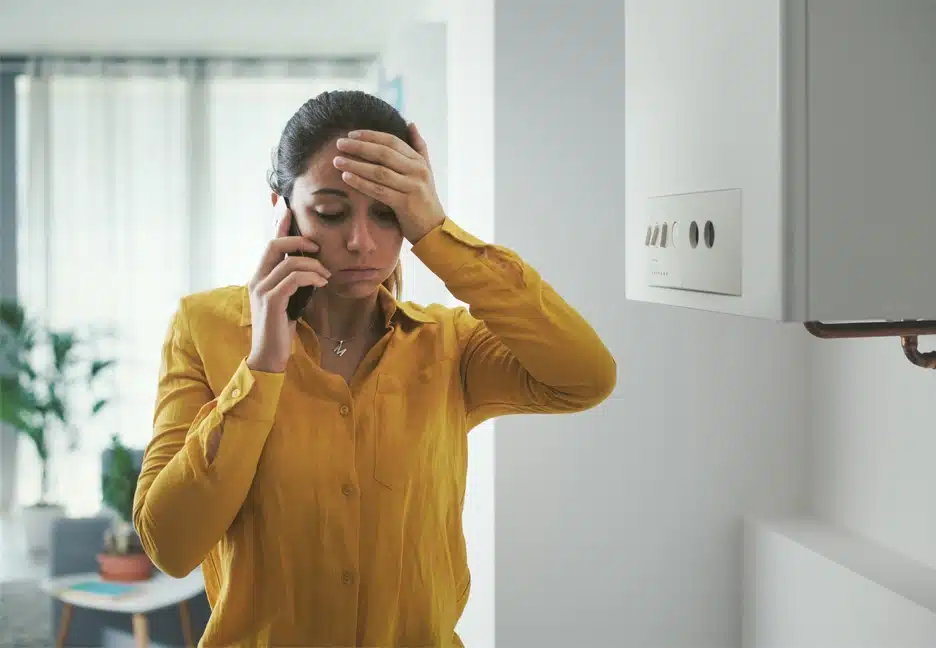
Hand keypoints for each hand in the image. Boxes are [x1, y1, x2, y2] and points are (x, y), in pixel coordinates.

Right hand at [246, 199, 329, 372]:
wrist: (270, 356)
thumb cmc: (281, 329)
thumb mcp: (289, 299)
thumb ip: (293, 282)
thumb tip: (312, 266)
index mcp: (259, 277)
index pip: (269, 244)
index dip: (279, 224)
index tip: (289, 209)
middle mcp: (256, 279)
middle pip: (274, 245)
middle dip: (298, 240)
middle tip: (317, 246)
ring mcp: (261, 290)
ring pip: (289, 263)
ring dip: (313, 265)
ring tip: (326, 275)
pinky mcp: (271, 302)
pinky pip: (293, 279)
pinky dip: (311, 277)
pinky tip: (321, 283)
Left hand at [333, 123, 445, 242]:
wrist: (434, 229)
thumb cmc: (424, 200)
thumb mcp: (426, 171)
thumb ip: (419, 147)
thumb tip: (410, 124)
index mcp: (419, 161)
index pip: (391, 141)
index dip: (370, 136)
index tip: (351, 134)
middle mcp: (417, 171)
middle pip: (383, 153)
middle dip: (359, 147)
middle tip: (339, 144)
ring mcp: (412, 186)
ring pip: (379, 171)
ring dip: (356, 165)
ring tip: (337, 161)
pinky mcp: (405, 204)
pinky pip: (379, 190)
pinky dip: (361, 183)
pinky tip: (346, 178)